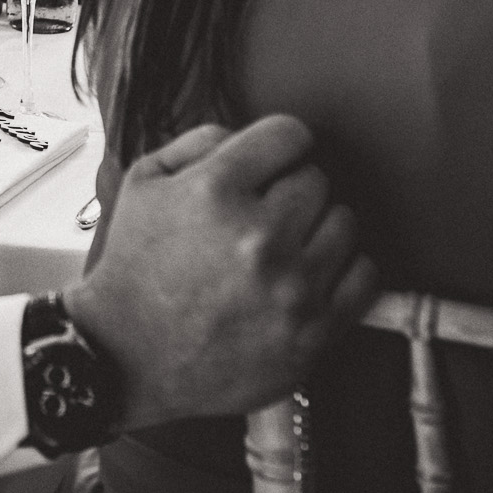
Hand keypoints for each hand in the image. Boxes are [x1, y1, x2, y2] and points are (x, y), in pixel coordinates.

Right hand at [63, 117, 375, 431]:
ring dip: (317, 229)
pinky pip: (364, 275)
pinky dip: (343, 270)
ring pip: (345, 223)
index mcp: (215, 191)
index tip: (272, 163)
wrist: (127, 358)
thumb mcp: (143, 183)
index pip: (289, 134)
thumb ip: (200, 142)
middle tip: (264, 215)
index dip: (278, 145)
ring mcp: (291, 287)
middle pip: (318, 179)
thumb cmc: (136, 268)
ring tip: (283, 248)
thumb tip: (250, 135)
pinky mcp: (314, 331)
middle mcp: (259, 236)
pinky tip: (308, 275)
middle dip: (290, 190)